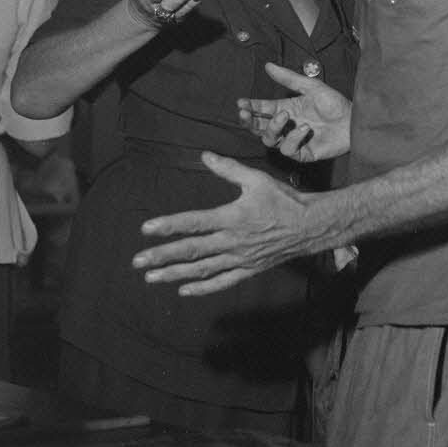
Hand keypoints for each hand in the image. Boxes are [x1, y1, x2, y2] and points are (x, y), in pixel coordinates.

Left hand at [133, 153, 311, 294]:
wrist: (310, 225)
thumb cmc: (283, 200)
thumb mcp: (257, 179)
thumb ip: (229, 169)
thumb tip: (205, 156)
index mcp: (231, 217)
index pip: (193, 223)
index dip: (168, 226)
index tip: (146, 230)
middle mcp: (232, 241)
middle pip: (191, 251)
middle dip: (162, 256)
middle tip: (137, 262)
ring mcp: (239, 258)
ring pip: (201, 270)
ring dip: (174, 274)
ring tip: (151, 278)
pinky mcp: (248, 269)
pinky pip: (221, 282)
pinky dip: (202, 288)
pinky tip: (183, 290)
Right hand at [237, 62, 351, 161]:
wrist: (353, 119)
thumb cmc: (334, 103)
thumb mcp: (311, 86)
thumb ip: (289, 78)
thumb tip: (268, 65)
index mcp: (286, 109)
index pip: (262, 109)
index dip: (250, 107)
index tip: (240, 103)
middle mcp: (287, 126)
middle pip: (260, 128)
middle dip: (250, 121)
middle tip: (245, 114)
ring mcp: (293, 140)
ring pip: (270, 140)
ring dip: (272, 128)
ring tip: (284, 116)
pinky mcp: (303, 153)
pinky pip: (288, 150)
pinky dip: (293, 138)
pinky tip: (305, 128)